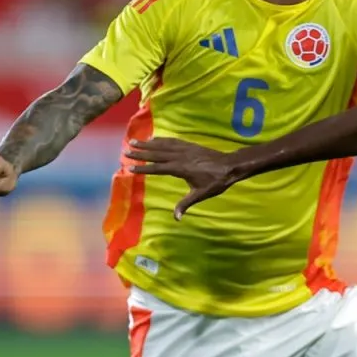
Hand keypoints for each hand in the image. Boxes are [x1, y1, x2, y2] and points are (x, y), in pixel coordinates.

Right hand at [125, 138, 239, 219]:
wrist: (230, 166)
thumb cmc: (216, 182)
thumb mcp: (201, 194)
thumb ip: (186, 204)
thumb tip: (176, 218)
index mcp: (181, 169)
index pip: (158, 168)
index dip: (143, 168)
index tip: (130, 167)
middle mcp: (181, 157)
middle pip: (157, 154)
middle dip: (141, 152)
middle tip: (126, 150)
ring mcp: (186, 149)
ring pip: (163, 145)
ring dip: (148, 143)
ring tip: (134, 141)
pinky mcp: (191, 145)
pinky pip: (173, 141)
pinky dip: (162, 139)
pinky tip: (154, 138)